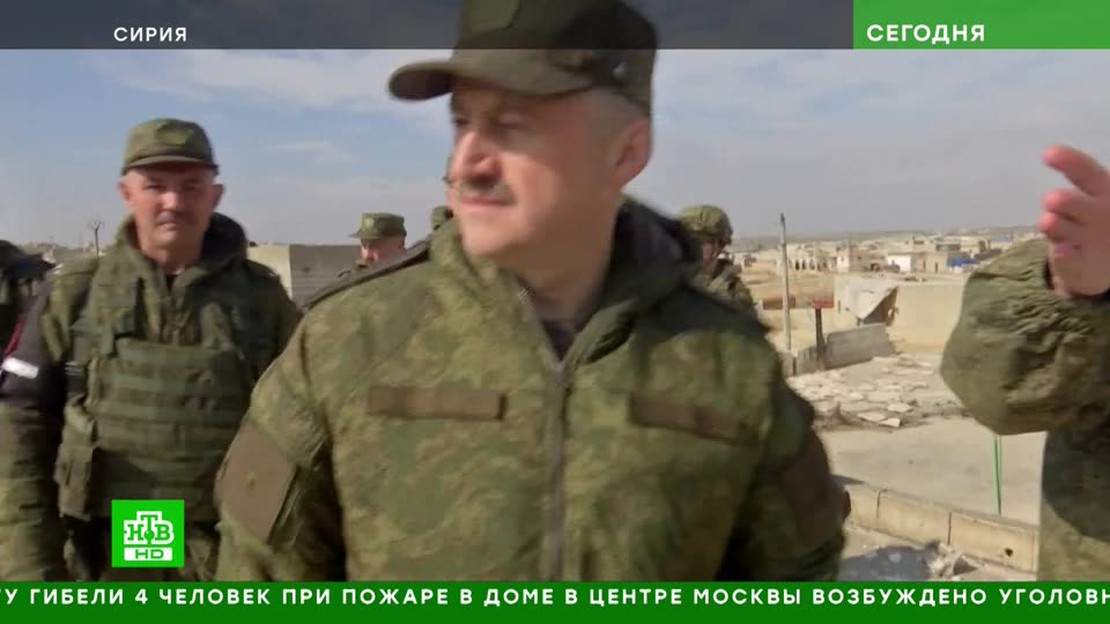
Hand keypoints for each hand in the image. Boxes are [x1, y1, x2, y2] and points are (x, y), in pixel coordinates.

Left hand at [1037, 145, 1109, 296]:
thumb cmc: (1100, 218)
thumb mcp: (1100, 194)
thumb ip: (1082, 175)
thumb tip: (1051, 153)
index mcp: (1106, 191)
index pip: (1088, 174)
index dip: (1070, 163)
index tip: (1047, 154)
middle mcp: (1101, 215)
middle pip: (1077, 205)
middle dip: (1065, 202)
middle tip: (1051, 199)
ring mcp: (1093, 242)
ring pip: (1064, 229)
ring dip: (1055, 225)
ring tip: (1048, 221)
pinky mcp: (1083, 266)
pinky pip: (1068, 260)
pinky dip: (1064, 256)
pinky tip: (1061, 251)